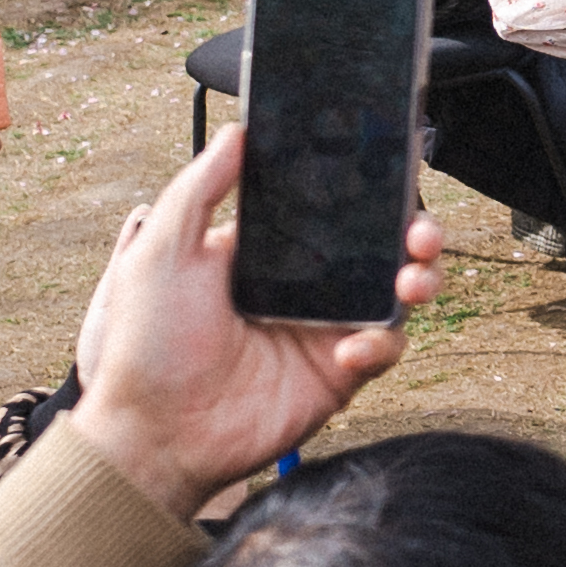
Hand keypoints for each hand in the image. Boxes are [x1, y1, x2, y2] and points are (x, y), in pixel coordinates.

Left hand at [61, 127, 436, 518]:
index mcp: (267, 252)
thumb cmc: (145, 346)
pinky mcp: (339, 374)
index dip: (369, 188)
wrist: (153, 433)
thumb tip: (236, 133)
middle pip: (381, 244)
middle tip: (420, 231)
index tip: (395, 168)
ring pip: (397, 291)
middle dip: (416, 230)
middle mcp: (304, 286)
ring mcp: (324, 329)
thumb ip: (199, 187)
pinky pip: (386, 348)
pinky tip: (349, 349)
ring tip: (411, 280)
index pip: (332, 207)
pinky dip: (381, 344)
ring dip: (419, 277)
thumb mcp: (159, 251)